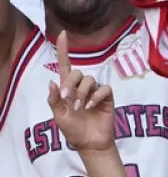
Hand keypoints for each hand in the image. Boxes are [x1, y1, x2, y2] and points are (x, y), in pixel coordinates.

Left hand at [47, 31, 114, 153]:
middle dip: (71, 84)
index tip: (63, 34)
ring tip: (80, 108)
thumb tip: (53, 81)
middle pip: (77, 73)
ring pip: (89, 80)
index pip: (65, 65)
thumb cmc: (73, 130)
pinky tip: (91, 106)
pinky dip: (95, 97)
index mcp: (67, 89)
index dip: (64, 49)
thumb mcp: (58, 116)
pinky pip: (103, 89)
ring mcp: (95, 92)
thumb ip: (54, 100)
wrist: (89, 143)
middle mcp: (81, 87)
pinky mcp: (107, 98)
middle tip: (68, 100)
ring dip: (82, 93)